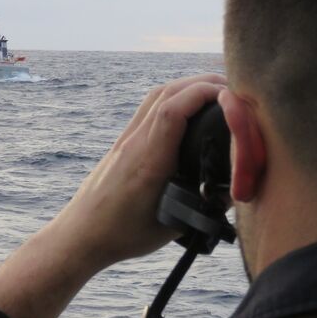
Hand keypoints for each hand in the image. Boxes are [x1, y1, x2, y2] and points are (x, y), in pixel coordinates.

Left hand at [62, 73, 227, 267]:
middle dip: (203, 83)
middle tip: (235, 88)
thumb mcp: (172, 227)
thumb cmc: (123, 234)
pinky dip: (175, 96)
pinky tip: (190, 105)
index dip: (203, 93)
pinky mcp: (125, 141)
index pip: (172, 111)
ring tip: (217, 90)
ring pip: (158, 95)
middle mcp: (136, 142)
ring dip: (188, 85)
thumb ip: (205, 208)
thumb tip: (235, 191)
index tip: (231, 94)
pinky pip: (150, 106)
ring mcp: (127, 139)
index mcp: (148, 162)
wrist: (81, 234)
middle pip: (167, 93)